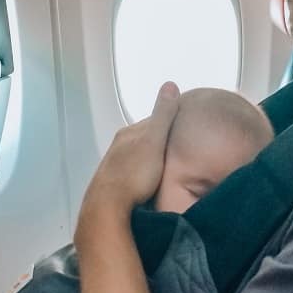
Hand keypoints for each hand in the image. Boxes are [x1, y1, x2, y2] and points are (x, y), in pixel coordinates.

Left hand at [76, 82, 179, 247]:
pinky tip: (149, 183)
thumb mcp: (154, 141)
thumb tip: (170, 85)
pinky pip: (132, 174)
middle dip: (159, 143)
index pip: (152, 121)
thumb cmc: (134, 175)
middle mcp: (118, 147)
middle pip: (143, 140)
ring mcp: (113, 166)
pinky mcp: (113, 185)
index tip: (184, 129)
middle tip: (178, 151)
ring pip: (137, 157)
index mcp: (128, 134)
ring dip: (150, 160)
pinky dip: (142, 174)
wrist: (108, 208)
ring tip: (166, 168)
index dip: (169, 124)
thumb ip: (163, 115)